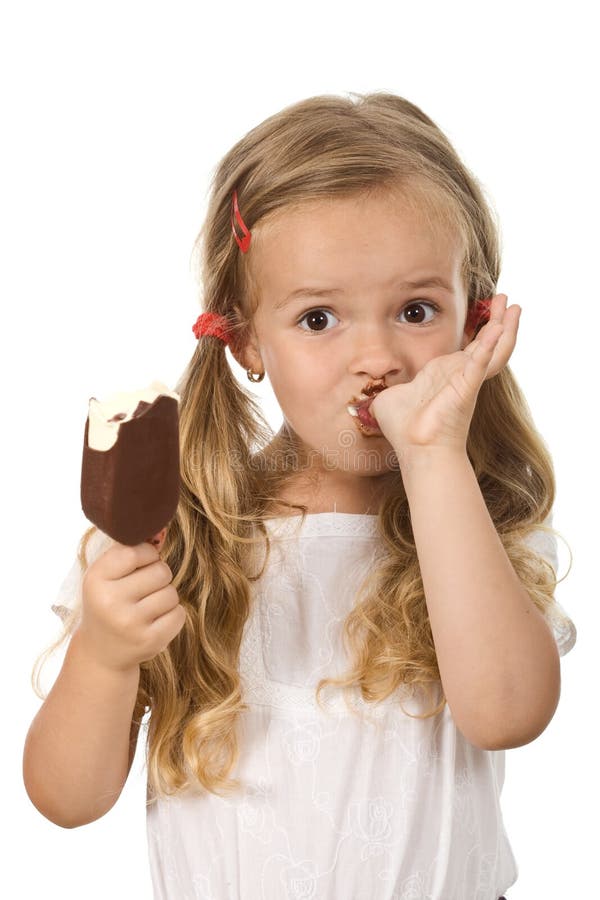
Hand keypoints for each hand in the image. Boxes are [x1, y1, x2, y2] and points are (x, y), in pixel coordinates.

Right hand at [78, 541, 186, 673]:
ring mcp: (130, 624)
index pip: (136, 551)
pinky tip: (154, 622)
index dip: (145, 555)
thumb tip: (160, 531)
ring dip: (165, 597)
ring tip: (146, 607)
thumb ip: (128, 551)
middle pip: (160, 571)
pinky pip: (179, 614)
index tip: (137, 566)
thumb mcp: (105, 575)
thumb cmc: (108, 602)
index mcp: (96, 580)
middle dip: (158, 576)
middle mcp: (110, 602)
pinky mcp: (150, 641)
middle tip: (142, 590)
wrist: (101, 653)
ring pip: (171, 593)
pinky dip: (172, 615)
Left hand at [369, 294, 519, 458]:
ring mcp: (466, 381)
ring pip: (494, 350)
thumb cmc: (404, 429)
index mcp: (445, 375)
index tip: (487, 310)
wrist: (415, 449)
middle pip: (488, 344)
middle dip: (499, 321)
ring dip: (505, 328)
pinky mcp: (466, 387)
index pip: (468, 348)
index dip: (480, 331)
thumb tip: (366, 383)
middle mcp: (460, 376)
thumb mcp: (390, 397)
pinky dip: (491, 346)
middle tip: (508, 300)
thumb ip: (385, 385)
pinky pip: (481, 363)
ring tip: (515, 307)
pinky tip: (499, 328)